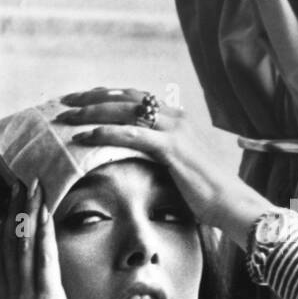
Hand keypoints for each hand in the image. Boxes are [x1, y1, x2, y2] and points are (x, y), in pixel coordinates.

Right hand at [0, 181, 86, 298]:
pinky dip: (42, 234)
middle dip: (10, 215)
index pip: (0, 269)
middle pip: (7, 249)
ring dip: (25, 214)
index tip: (2, 218)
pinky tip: (44, 214)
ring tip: (29, 188)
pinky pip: (43, 259)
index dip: (0, 240)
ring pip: (22, 247)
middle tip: (14, 188)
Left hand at [55, 88, 273, 243]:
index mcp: (176, 117)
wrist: (231, 203)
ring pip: (126, 111)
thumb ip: (155, 154)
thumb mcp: (176, 165)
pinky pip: (133, 134)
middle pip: (126, 97)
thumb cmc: (204, 191)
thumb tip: (130, 157)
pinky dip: (107, 132)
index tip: (82, 98)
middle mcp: (175, 116)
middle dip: (92, 97)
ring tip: (67, 118)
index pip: (135, 97)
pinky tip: (86, 135)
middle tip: (65, 102)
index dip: (106, 95)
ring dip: (92, 112)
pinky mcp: (172, 148)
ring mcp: (174, 130)